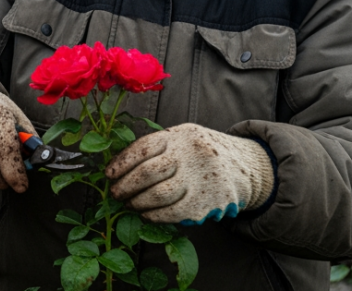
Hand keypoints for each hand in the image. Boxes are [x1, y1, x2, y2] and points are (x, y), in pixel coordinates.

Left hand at [106, 123, 273, 224]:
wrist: (242, 165)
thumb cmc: (199, 153)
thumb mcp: (181, 139)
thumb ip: (156, 148)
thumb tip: (117, 167)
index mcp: (179, 136)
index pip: (143, 148)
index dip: (121, 163)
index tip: (109, 174)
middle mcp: (190, 154)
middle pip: (147, 172)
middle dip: (125, 186)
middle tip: (115, 193)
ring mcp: (200, 178)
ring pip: (158, 194)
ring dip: (137, 202)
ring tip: (129, 204)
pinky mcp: (206, 201)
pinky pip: (173, 212)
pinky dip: (154, 215)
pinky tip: (146, 214)